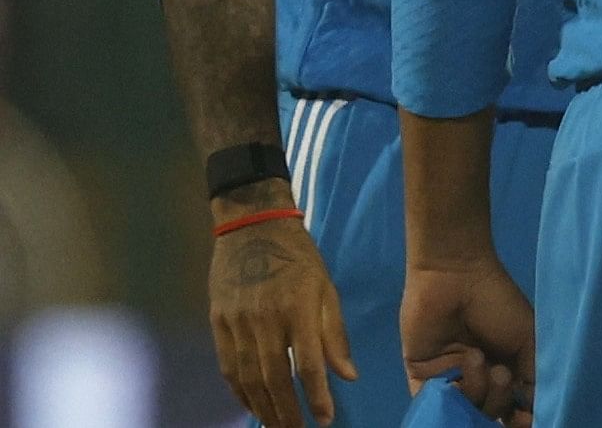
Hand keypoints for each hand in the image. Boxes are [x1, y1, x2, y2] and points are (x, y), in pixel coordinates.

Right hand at [209, 194, 355, 427]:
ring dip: (262, 407)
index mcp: (297, 309)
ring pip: (248, 377)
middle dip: (285, 412)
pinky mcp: (217, 323)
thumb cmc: (298, 259)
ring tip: (275, 426)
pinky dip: (239, 391)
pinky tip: (251, 405)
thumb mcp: (326, 289)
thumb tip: (348, 376)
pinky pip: (227, 367)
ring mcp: (236, 323)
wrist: (251, 228)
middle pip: (274, 378)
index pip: (308, 363)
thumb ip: (335, 335)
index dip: (316, 396)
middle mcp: (264, 320)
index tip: (324, 420)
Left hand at [402, 258, 535, 426]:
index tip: (524, 418)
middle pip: (488, 412)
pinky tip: (456, 381)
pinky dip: (445, 401)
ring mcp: (449, 379)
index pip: (511, 407)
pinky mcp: (421, 377)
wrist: (457, 278)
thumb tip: (534, 413)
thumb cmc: (497, 304)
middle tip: (501, 373)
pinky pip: (431, 405)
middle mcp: (477, 380)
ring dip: (474, 390)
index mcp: (504, 371)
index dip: (518, 417)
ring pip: (462, 410)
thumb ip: (532, 378)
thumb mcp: (527, 339)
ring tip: (477, 358)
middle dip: (498, 400)